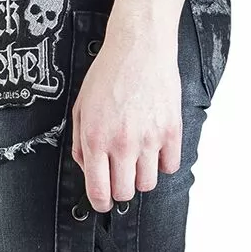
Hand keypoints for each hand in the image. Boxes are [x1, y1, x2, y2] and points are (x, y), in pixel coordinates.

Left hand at [71, 12, 182, 211]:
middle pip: (125, 193)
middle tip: (120, 176)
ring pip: (148, 184)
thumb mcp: (80, 108)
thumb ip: (79, 143)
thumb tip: (87, 169)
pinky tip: (155, 148)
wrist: (139, 47)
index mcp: (96, 140)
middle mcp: (122, 144)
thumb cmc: (109, 73)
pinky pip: (170, 166)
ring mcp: (149, 139)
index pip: (99, 192)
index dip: (100, 204)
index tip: (103, 202)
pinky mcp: (171, 131)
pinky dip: (164, 162)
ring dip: (142, 177)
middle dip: (121, 189)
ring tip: (138, 159)